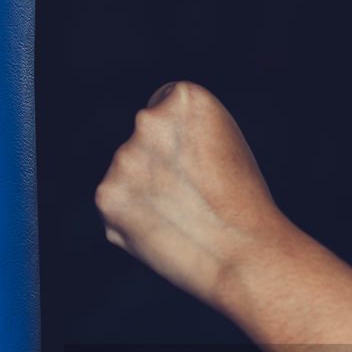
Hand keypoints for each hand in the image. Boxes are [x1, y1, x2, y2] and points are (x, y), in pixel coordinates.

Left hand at [95, 81, 291, 306]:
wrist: (245, 254)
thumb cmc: (244, 204)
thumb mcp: (223, 144)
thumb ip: (178, 135)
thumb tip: (133, 154)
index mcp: (184, 97)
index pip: (163, 112)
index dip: (182, 145)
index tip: (202, 168)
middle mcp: (148, 119)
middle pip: (143, 142)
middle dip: (160, 168)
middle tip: (195, 198)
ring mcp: (124, 159)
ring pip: (127, 175)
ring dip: (144, 195)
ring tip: (182, 218)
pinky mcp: (107, 196)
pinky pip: (114, 205)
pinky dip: (132, 222)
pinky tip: (164, 231)